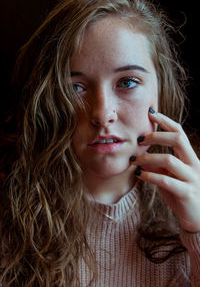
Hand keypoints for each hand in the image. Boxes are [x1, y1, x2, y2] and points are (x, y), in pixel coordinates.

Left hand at [131, 108, 199, 232]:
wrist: (199, 219)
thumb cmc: (183, 195)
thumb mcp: (171, 178)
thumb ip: (159, 168)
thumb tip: (142, 159)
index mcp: (190, 158)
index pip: (179, 133)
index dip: (165, 121)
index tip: (150, 113)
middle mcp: (194, 165)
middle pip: (178, 140)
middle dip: (157, 135)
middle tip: (140, 139)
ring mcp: (192, 179)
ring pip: (169, 160)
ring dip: (148, 158)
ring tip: (135, 160)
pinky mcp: (187, 193)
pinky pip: (166, 181)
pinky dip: (149, 176)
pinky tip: (139, 175)